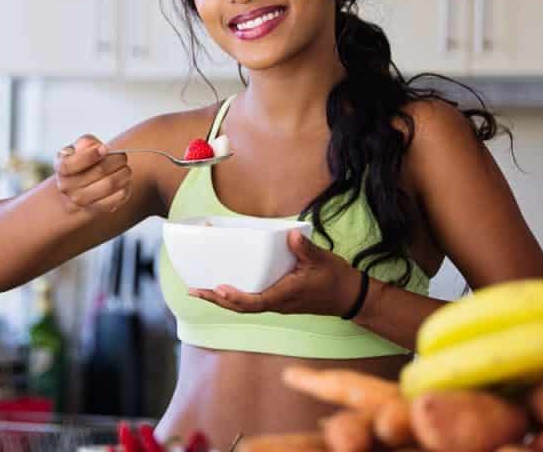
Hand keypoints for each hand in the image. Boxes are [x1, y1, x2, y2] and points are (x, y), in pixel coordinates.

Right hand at [54, 134, 130, 215]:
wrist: (75, 189)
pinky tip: (124, 181)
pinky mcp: (95, 209)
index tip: (105, 148)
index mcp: (61, 168)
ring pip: (110, 184)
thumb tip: (97, 147)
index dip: (90, 155)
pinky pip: (118, 197)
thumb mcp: (78, 148)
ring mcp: (80, 200)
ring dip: (124, 173)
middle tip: (123, 156)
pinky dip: (126, 187)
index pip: (71, 164)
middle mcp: (67, 186)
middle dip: (116, 160)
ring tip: (125, 168)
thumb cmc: (80, 163)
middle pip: (99, 171)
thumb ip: (86, 142)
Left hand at [189, 230, 363, 316]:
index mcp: (285, 295)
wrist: (348, 297)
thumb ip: (305, 249)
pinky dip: (233, 297)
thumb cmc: (334, 279)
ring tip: (199, 290)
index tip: (218, 289)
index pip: (254, 302)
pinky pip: (250, 301)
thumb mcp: (322, 260)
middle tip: (193, 290)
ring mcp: (276, 303)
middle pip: (240, 307)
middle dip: (216, 300)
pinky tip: (222, 288)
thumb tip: (291, 235)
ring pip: (243, 306)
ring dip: (220, 300)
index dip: (235, 298)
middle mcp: (276, 303)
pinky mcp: (277, 300)